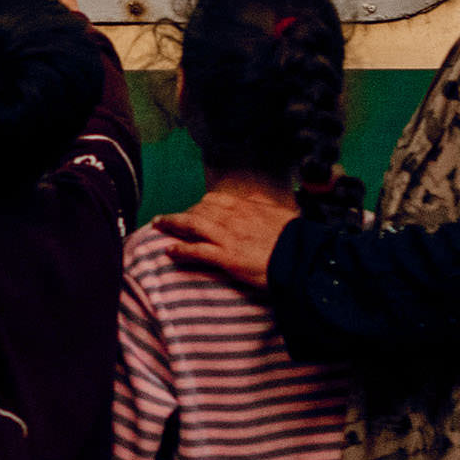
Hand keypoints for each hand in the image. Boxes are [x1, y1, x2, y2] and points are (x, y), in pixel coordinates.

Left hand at [152, 189, 296, 288]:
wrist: (302, 258)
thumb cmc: (296, 240)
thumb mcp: (282, 216)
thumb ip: (266, 208)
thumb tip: (258, 202)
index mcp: (246, 206)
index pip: (215, 200)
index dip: (200, 204)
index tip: (193, 209)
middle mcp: (233, 217)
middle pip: (199, 210)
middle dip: (182, 214)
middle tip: (168, 219)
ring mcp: (228, 237)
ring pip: (192, 225)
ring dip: (171, 224)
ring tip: (157, 225)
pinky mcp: (226, 257)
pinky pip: (197, 251)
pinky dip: (180, 250)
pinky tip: (169, 251)